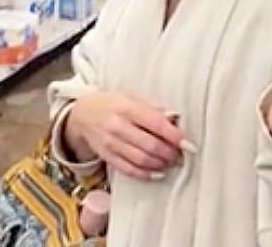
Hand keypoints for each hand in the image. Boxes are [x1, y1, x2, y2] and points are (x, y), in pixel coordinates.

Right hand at [65, 92, 190, 180]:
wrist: (82, 113)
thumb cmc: (111, 103)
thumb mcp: (131, 97)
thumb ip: (153, 108)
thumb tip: (174, 118)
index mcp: (127, 107)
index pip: (156, 123)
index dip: (175, 135)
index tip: (189, 144)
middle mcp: (118, 126)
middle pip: (150, 144)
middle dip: (170, 153)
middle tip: (181, 155)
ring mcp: (111, 143)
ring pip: (141, 159)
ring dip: (160, 164)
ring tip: (171, 162)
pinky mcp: (107, 156)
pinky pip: (128, 169)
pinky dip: (145, 174)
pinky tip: (157, 173)